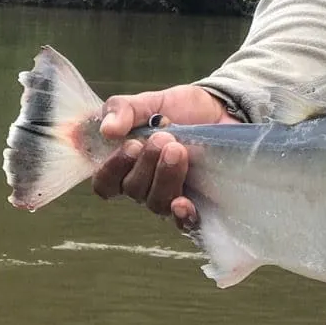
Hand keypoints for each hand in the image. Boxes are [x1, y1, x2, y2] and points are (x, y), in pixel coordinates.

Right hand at [91, 85, 240, 229]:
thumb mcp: (149, 102)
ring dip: (165, 177)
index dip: (112, 170)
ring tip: (178, 149)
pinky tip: (183, 203)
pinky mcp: (199, 201)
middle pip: (134, 190)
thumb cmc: (179, 110)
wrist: (220, 111)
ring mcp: (172, 195)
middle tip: (163, 138)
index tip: (131, 145)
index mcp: (126, 165)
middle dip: (147, 164)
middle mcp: (146, 186)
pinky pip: (185, 222)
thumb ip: (123, 109)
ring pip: (158, 203)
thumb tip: (107, 130)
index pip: (105, 183)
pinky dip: (182, 216)